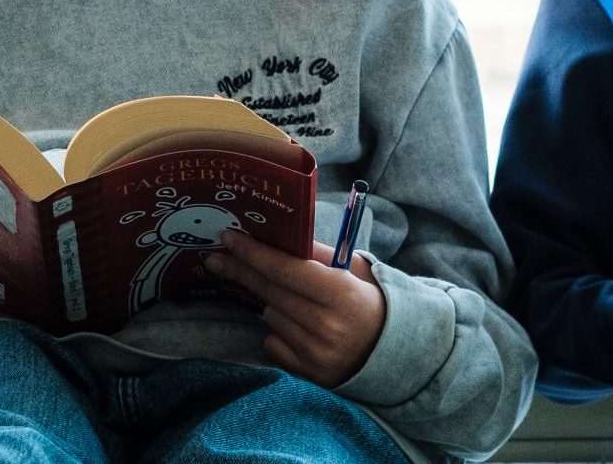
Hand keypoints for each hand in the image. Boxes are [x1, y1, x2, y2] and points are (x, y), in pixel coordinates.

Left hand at [204, 232, 385, 386]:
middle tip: (219, 258)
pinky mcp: (309, 373)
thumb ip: (315, 253)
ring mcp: (316, 354)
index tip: (228, 238)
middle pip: (270, 292)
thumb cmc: (369, 301)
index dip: (253, 253)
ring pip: (269, 316)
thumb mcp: (352, 270)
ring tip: (298, 302)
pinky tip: (300, 327)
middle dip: (243, 271)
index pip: (285, 270)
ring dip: (273, 303)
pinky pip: (272, 343)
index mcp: (341, 294)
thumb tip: (272, 238)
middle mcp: (327, 327)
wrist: (393, 350)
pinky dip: (279, 332)